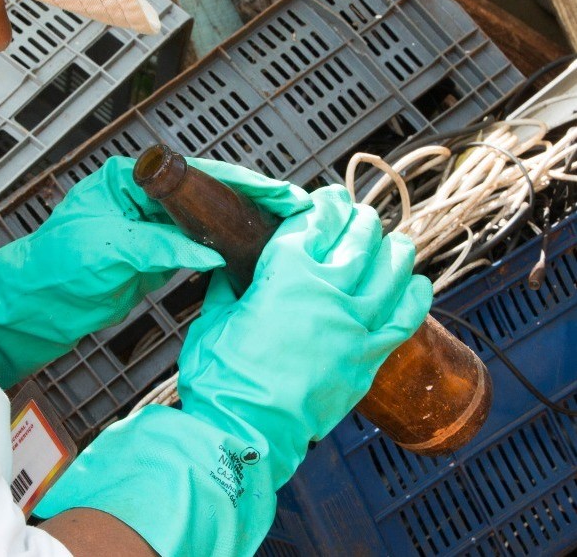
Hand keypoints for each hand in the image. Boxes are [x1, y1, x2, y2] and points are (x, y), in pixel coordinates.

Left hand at [0, 156, 309, 387]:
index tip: (265, 187)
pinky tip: (246, 248)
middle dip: (242, 200)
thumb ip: (162, 245)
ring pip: (201, 222)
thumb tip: (209, 251)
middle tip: (285, 204)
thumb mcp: (112, 248)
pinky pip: (192, 249)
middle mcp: (141, 198)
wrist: (36, 306)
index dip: (230, 180)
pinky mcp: (153, 258)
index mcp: (126, 178)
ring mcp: (149, 228)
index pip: (188, 173)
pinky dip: (218, 250)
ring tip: (277, 224)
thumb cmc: (56, 264)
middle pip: (202, 194)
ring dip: (234, 224)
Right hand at [34, 187, 431, 556]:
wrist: (245, 432)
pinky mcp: (368, 359)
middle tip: (355, 215)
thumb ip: (226, 287)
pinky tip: (416, 282)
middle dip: (359, 219)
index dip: (325, 203)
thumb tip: (228, 269)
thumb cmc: (222, 377)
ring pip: (392, 268)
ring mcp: (355, 325)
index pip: (316, 220)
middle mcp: (329, 291)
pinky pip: (405, 318)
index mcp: (287, 273)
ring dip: (392, 247)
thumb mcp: (213, 319)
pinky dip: (415, 295)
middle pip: (360, 236)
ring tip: (390, 239)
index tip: (328, 198)